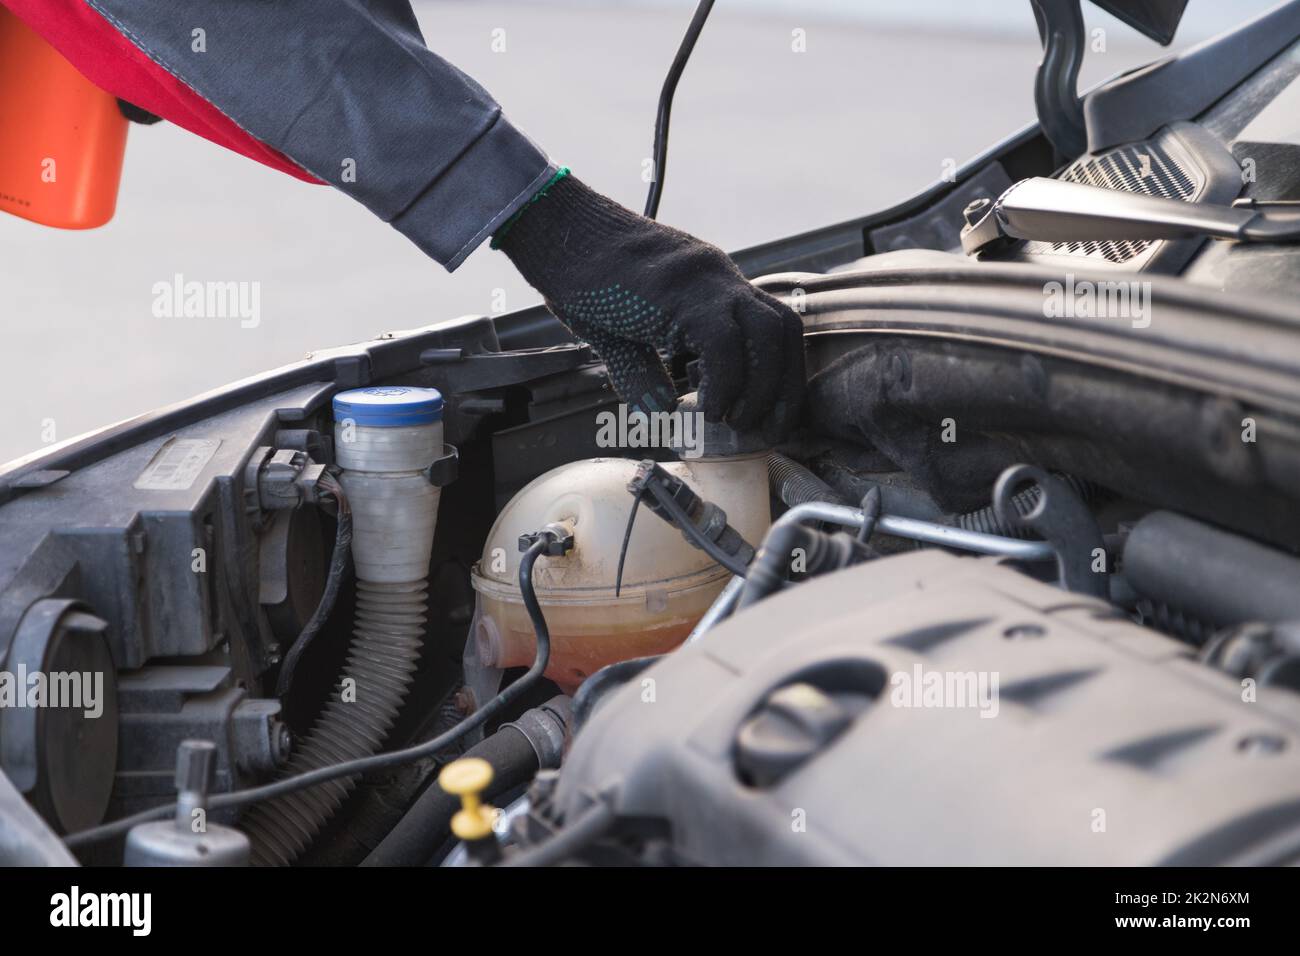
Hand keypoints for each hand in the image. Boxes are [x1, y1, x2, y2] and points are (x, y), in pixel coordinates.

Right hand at [495, 171, 803, 438]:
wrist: (554, 229)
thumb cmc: (580, 275)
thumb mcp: (618, 334)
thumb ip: (642, 371)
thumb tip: (658, 410)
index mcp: (711, 284)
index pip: (774, 325)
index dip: (781, 373)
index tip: (769, 414)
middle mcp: (719, 277)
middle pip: (785, 330)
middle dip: (784, 387)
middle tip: (764, 429)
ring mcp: (704, 280)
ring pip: (767, 335)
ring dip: (760, 388)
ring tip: (733, 421)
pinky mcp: (681, 291)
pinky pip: (723, 344)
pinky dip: (724, 384)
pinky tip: (706, 408)